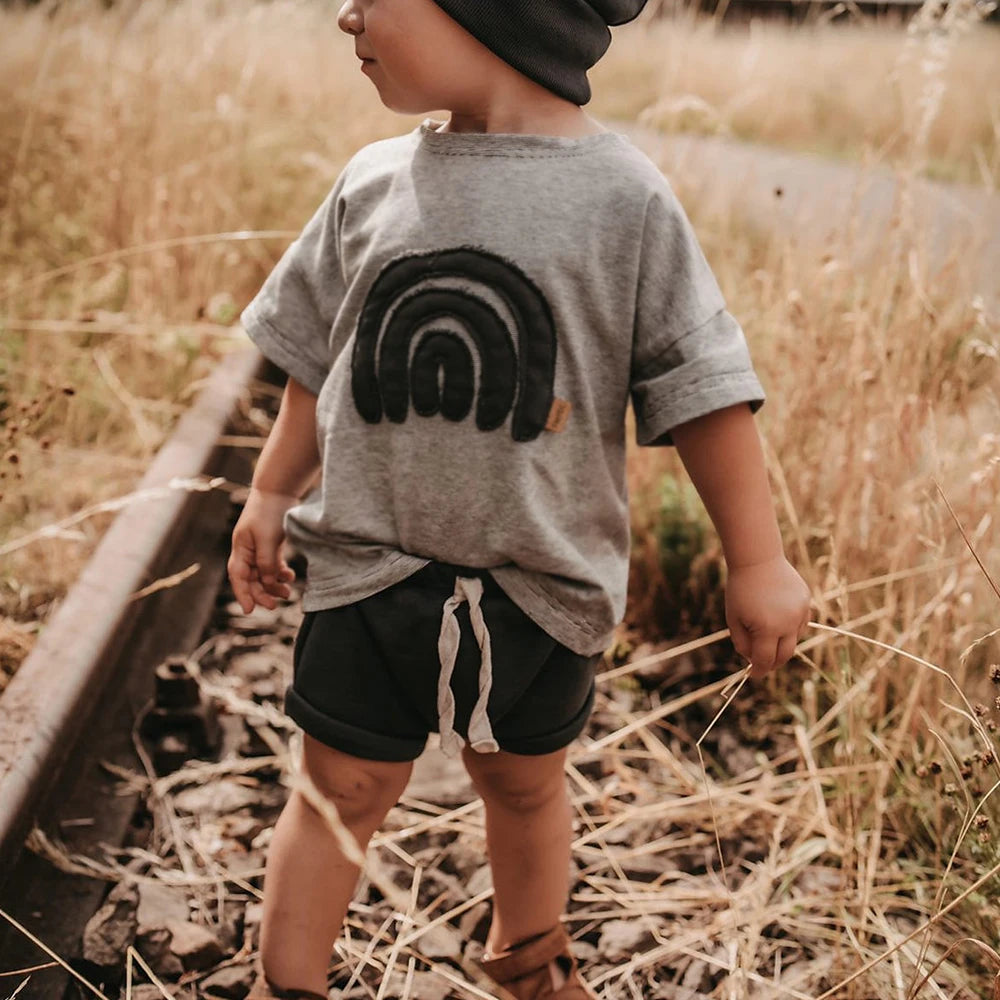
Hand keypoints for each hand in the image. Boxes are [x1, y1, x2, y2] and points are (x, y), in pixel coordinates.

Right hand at [227, 487, 298, 613]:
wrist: (279, 489)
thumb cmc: (269, 512)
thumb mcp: (267, 539)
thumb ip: (266, 562)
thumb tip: (268, 583)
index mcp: (240, 548)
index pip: (238, 577)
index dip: (243, 594)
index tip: (250, 610)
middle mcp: (247, 550)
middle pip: (251, 579)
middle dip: (261, 593)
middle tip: (275, 605)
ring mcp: (259, 547)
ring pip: (264, 573)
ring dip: (273, 585)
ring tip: (287, 593)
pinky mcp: (271, 543)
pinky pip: (273, 564)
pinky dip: (280, 572)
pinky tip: (289, 577)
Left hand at [725, 555, 810, 676]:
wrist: (757, 558)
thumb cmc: (740, 589)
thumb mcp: (734, 618)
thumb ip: (742, 642)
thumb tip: (753, 659)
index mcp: (768, 629)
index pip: (766, 660)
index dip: (759, 671)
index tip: (753, 675)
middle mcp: (788, 623)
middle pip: (784, 655)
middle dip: (772, 662)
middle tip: (762, 663)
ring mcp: (801, 612)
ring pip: (794, 639)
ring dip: (781, 642)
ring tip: (766, 632)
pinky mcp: (806, 602)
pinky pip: (801, 623)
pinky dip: (790, 627)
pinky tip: (777, 619)